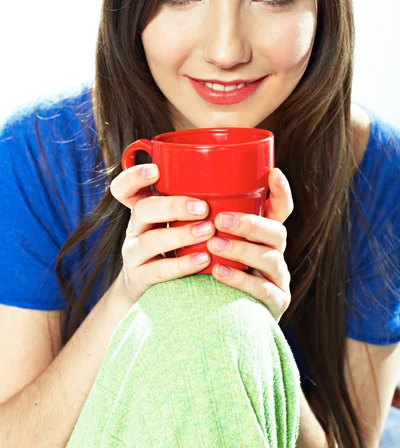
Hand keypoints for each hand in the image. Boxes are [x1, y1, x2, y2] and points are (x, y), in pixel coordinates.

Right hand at [110, 163, 213, 304]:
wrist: (150, 286)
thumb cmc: (172, 242)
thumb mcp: (173, 219)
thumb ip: (189, 202)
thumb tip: (229, 180)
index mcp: (141, 207)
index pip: (124, 188)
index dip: (134, 176)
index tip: (155, 170)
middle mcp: (134, 227)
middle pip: (142, 210)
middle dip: (173, 207)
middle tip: (203, 208)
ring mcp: (134, 253)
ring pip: (151, 241)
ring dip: (182, 235)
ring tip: (208, 231)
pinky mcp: (141, 277)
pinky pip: (160, 270)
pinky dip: (183, 264)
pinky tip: (204, 259)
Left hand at [206, 168, 292, 321]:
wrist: (207, 320)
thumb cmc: (206, 271)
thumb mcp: (207, 242)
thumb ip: (202, 221)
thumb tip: (174, 184)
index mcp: (263, 236)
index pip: (281, 210)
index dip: (281, 192)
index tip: (274, 173)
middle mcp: (275, 254)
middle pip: (277, 232)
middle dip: (251, 224)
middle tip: (220, 220)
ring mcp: (278, 280)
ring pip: (271, 258)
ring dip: (242, 249)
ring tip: (214, 245)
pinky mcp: (274, 305)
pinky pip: (263, 291)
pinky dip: (240, 280)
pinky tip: (218, 272)